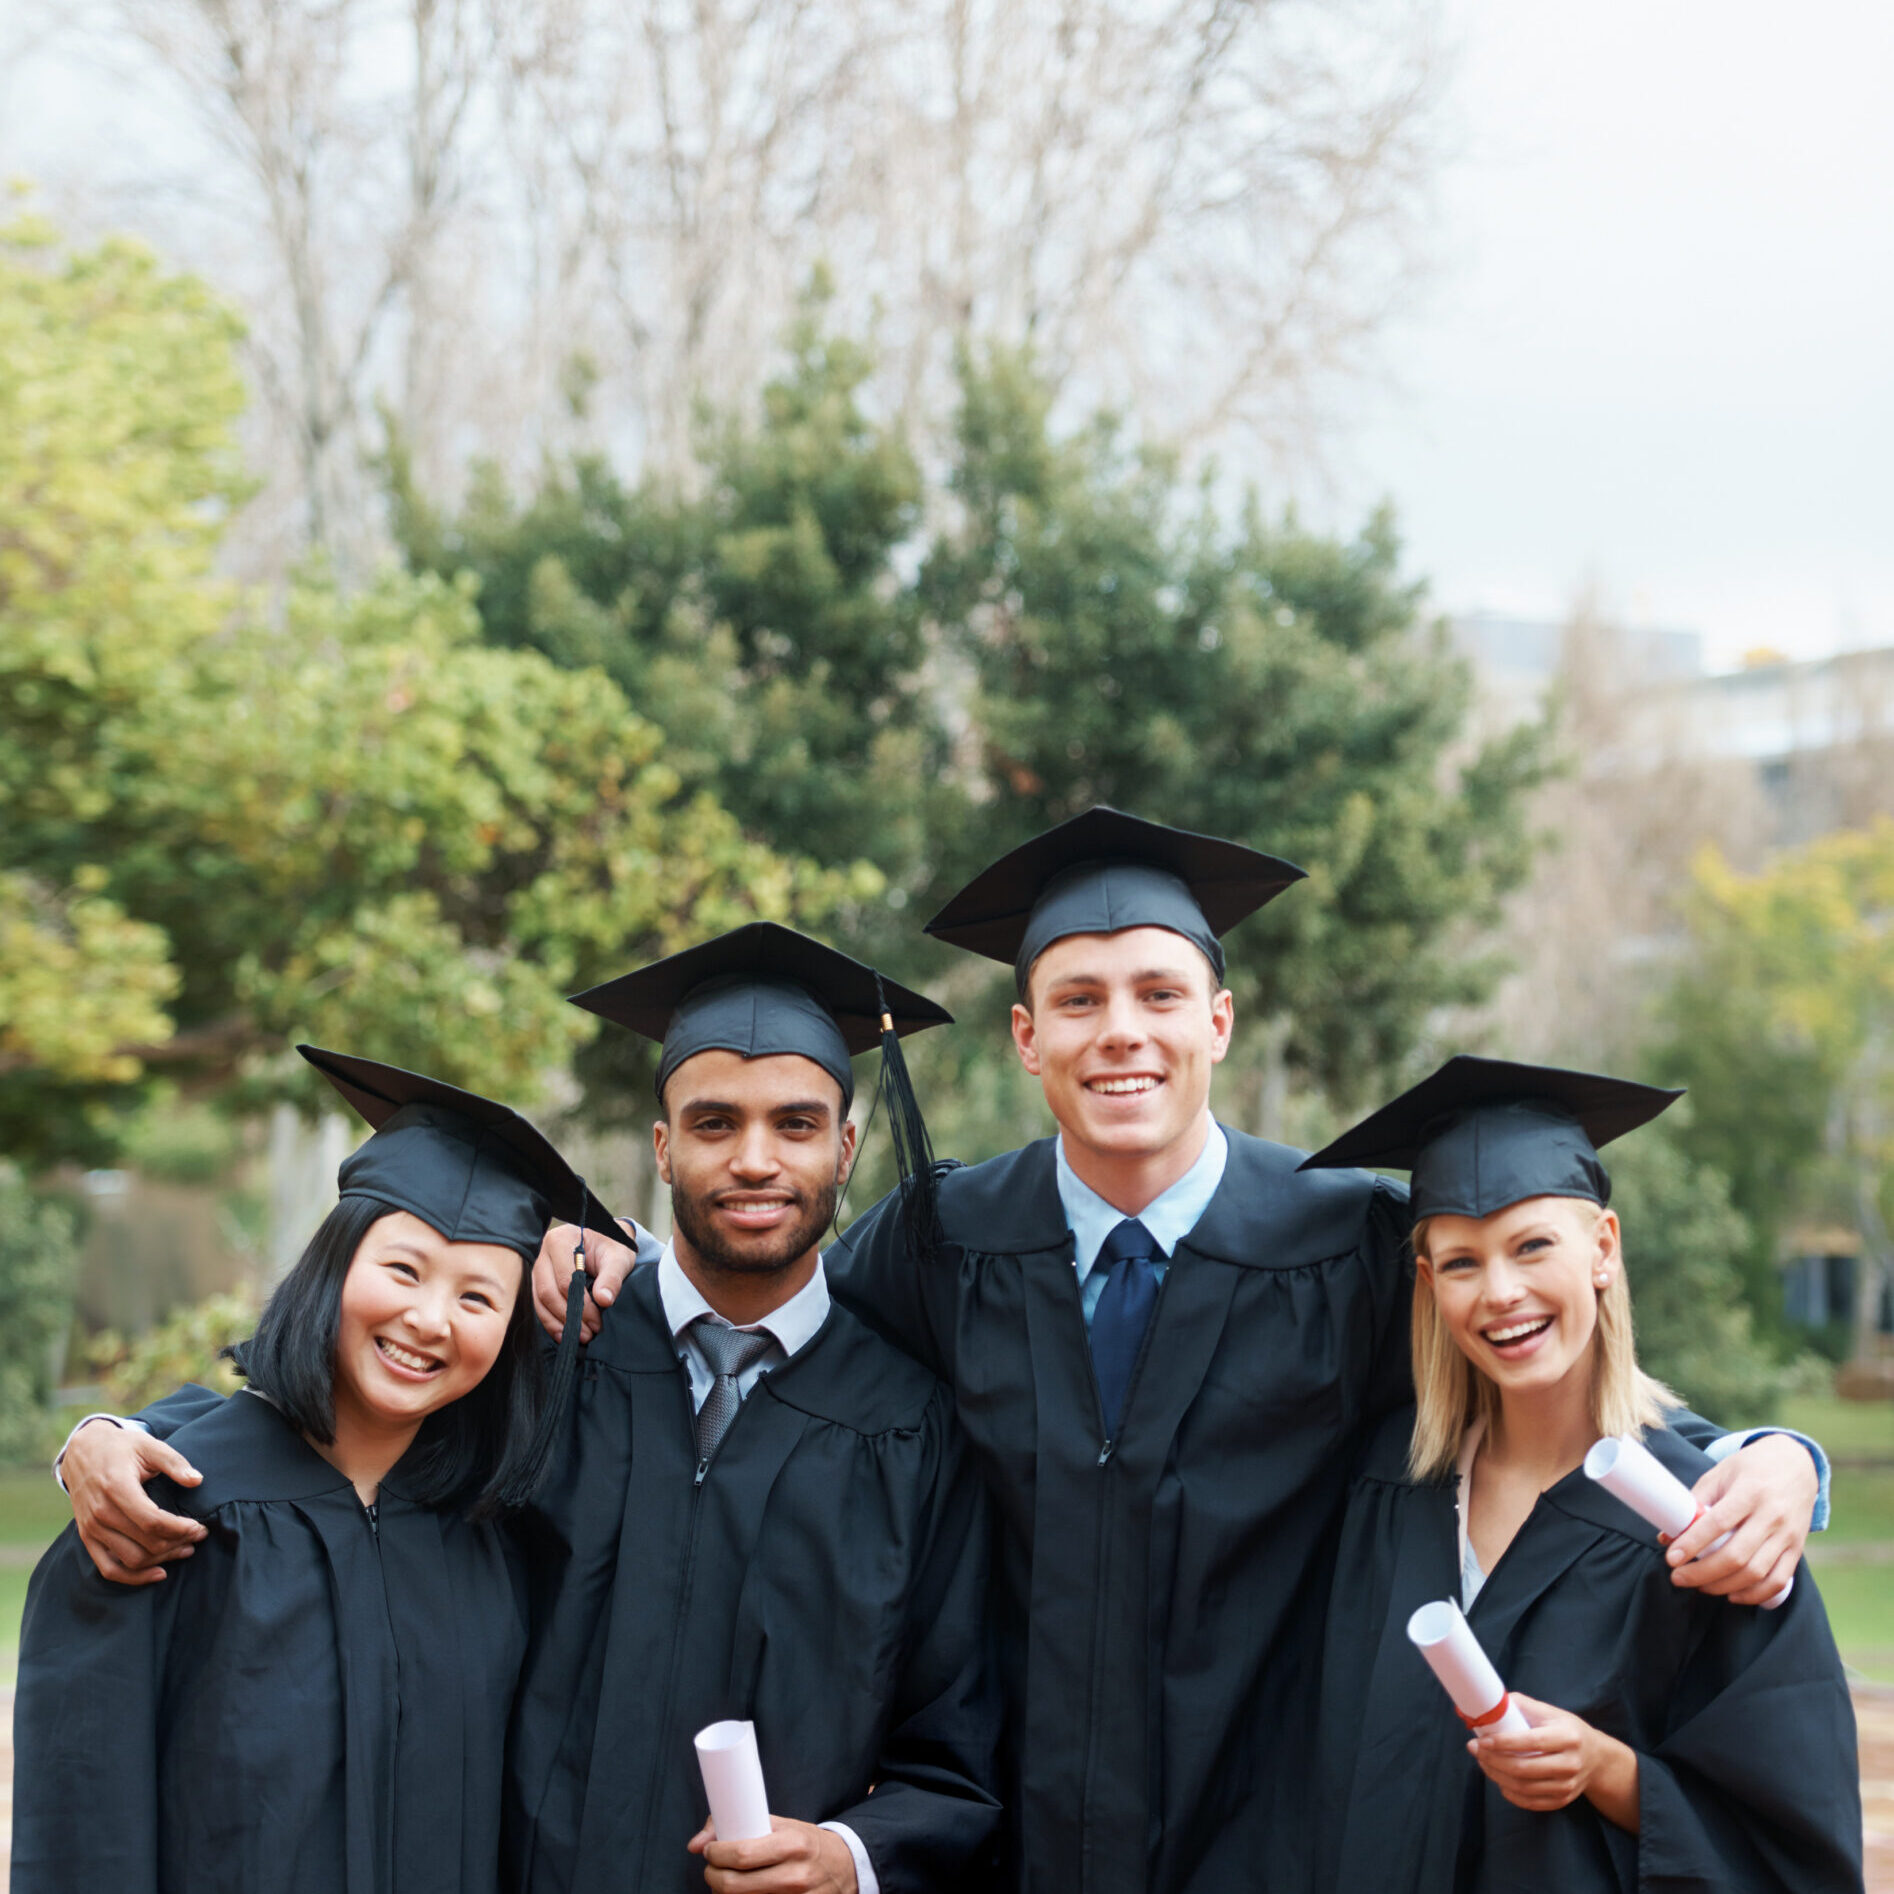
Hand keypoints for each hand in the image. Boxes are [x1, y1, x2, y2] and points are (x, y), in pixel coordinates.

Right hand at [64, 1421, 205, 1584]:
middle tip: (199, 1535)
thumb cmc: (122, 1447)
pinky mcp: (87, 1538)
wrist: (83, 1452)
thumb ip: (174, 1462)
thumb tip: (197, 1481)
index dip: (180, 1529)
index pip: (152, 1521)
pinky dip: (133, 1577)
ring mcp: (91, 1529)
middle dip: (178, 1543)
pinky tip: (159, 1572)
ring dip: (162, 1559)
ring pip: (131, 1559)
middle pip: (145, 1543)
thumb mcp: (149, 1445)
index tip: (200, 1527)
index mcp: (117, 1489)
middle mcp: (101, 1513)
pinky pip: (108, 1569)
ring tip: (186, 1550)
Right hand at [531, 1220, 641, 1342]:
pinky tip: (564, 1334)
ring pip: (540, 1302)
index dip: (580, 1305)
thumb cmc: (611, 1247)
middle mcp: (542, 1253)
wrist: (604, 1242)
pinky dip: (551, 1322)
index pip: (565, 1280)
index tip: (596, 1322)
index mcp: (561, 1240)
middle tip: (588, 1334)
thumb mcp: (618, 1258)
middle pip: (548, 1292)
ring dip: (558, 1323)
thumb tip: (604, 1300)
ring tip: (579, 1337)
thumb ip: (612, 1277)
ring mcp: (537, 1268)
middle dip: (568, 1317)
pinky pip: (539, 1305)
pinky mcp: (537, 1281)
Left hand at [687, 1816, 857, 1893]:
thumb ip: (742, 1826)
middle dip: (714, 1877)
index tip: (709, 1850)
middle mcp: (795, 1875)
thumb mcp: (782, 1826)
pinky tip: (744, 1893)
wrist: (844, 1867)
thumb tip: (696, 1843)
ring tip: (726, 1881)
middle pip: (736, 1885)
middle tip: (711, 1869)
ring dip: (725, 1893)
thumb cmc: (806, 1844)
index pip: (742, 1854)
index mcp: (792, 1844)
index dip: (716, 1854)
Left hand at [1472, 1694, 1638, 1830]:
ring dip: (1497, 1775)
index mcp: (1567, 1736)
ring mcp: (1568, 1785)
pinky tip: (1499, 1779)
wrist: (1597, 1758)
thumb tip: (1487, 1703)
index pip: (1531, 1742)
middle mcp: (1570, 1763)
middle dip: (1493, 1759)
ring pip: (1525, 1787)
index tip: (1481, 1739)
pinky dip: (1511, 1793)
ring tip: (1482, 1761)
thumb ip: (1520, 1706)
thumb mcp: (1549, 1712)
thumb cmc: (1566, 1729)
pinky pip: (1531, 1802)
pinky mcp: (1563, 1800)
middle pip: (1524, 1768)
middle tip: (1474, 1749)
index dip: (1503, 1742)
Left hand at [1666, 1433, 1813, 1604]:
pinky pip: (1778, 1581)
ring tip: (1699, 1586)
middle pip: (1737, 1555)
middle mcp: (1772, 1516)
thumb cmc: (1751, 1467)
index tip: (1671, 1558)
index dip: (1692, 1543)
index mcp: (1749, 1492)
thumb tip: (1667, 1535)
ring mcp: (1787, 1535)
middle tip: (1678, 1577)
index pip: (1718, 1523)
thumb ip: (1696, 1502)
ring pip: (1756, 1572)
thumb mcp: (1720, 1474)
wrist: (1796, 1464)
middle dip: (1703, 1573)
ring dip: (1724, 1586)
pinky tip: (1732, 1594)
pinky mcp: (1797, 1550)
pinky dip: (1754, 1594)